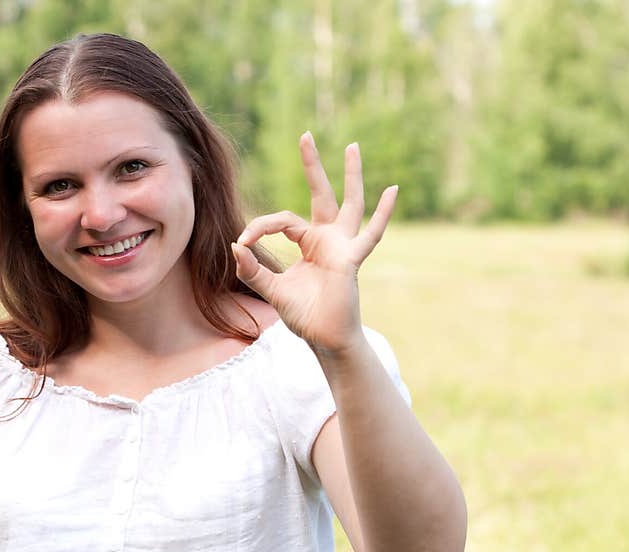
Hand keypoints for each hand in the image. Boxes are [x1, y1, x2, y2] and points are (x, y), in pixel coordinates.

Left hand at [231, 131, 397, 355]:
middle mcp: (327, 238)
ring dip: (351, 175)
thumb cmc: (305, 314)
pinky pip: (371, 234)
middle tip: (305, 135)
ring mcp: (342, 246)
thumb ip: (253, 271)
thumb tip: (235, 247)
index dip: (260, 226)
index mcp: (308, 242)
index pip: (282, 220)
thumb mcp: (272, 291)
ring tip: (352, 146)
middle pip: (320, 194)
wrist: (325, 339)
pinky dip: (383, 213)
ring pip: (349, 204)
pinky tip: (392, 189)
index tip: (242, 243)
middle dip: (312, 165)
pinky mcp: (351, 259)